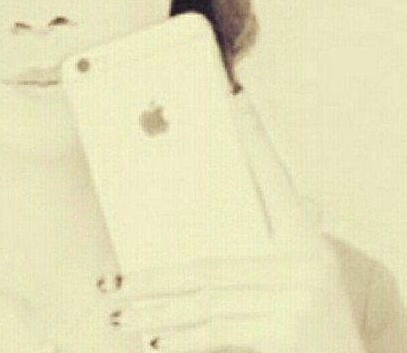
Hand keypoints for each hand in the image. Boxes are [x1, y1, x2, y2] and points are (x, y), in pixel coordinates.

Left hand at [98, 94, 365, 352]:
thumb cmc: (321, 320)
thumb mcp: (304, 274)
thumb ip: (266, 248)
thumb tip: (199, 230)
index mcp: (306, 243)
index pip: (275, 179)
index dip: (255, 141)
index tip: (235, 101)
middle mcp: (304, 266)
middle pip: (209, 265)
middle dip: (152, 278)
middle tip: (109, 281)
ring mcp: (295, 302)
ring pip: (204, 302)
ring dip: (155, 310)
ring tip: (118, 310)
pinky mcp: (287, 336)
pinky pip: (218, 334)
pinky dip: (181, 339)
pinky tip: (151, 339)